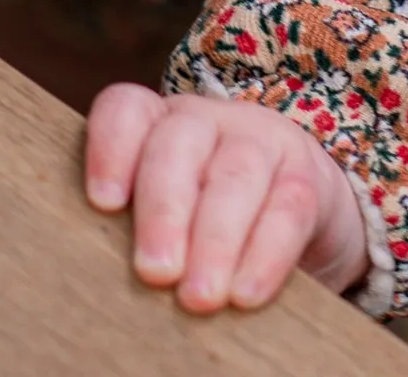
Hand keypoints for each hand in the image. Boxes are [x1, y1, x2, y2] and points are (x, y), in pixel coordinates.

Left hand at [83, 84, 368, 311]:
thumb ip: (135, 229)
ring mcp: (260, 141)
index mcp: (158, 123)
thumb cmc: (205, 220)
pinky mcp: (307, 177)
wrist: (300, 212)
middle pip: (178, 145)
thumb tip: (101, 282)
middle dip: (164, 210)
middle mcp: (207, 121)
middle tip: (154, 272)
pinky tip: (245, 295)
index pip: (126, 111)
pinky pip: (288, 210)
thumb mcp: (167, 214)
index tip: (103, 204)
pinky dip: (266, 255)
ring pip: (236, 176)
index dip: (110, 149)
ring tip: (198, 297)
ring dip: (215, 240)